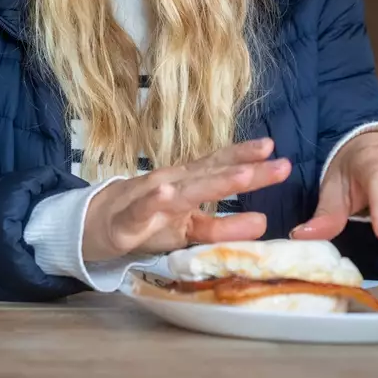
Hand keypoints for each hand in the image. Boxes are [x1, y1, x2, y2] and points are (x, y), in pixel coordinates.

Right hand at [80, 138, 292, 261]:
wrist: (96, 224)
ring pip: (186, 190)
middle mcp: (173, 185)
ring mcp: (151, 200)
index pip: (219, 166)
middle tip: (280, 165)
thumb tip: (262, 222)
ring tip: (242, 176)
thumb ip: (223, 226)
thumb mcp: (190, 228)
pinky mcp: (129, 220)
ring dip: (213, 182)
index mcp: (188, 183)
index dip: (245, 157)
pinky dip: (153, 201)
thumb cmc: (148, 221)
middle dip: (247, 171)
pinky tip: (166, 194)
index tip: (274, 149)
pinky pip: (143, 209)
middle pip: (213, 176)